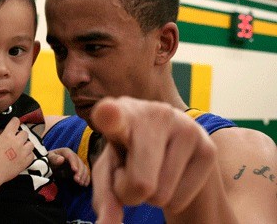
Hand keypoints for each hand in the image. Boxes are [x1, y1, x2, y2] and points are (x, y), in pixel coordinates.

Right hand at [0, 117, 34, 183]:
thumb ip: (0, 134)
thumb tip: (4, 130)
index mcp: (7, 135)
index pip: (15, 121)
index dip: (15, 122)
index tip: (15, 124)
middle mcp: (17, 142)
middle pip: (25, 133)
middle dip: (21, 136)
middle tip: (16, 141)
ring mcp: (22, 152)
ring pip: (31, 144)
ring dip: (26, 145)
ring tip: (21, 150)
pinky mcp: (25, 162)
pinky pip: (32, 155)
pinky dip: (28, 155)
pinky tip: (23, 157)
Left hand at [48, 147, 89, 185]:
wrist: (50, 164)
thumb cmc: (49, 160)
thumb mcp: (49, 158)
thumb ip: (54, 158)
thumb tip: (61, 159)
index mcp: (66, 152)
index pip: (72, 156)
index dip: (74, 163)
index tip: (75, 170)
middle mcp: (73, 157)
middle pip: (80, 163)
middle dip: (80, 171)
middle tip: (77, 180)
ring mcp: (77, 163)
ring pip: (84, 168)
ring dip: (83, 176)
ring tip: (81, 183)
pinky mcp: (78, 170)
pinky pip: (84, 173)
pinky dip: (86, 178)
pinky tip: (85, 184)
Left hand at [90, 97, 216, 223]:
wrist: (168, 144)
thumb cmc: (129, 156)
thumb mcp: (109, 172)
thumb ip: (104, 195)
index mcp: (122, 113)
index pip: (114, 115)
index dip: (109, 116)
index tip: (106, 112)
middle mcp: (155, 113)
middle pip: (139, 184)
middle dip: (130, 192)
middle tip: (132, 171)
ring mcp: (186, 128)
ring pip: (160, 195)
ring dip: (152, 193)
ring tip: (154, 167)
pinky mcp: (208, 148)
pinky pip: (179, 200)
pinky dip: (172, 198)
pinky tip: (171, 172)